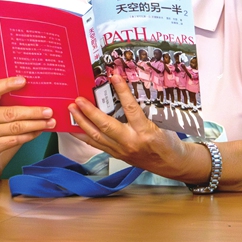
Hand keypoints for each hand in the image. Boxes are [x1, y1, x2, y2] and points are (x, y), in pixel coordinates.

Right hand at [0, 77, 55, 161]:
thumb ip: (2, 98)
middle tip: (48, 111)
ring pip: (16, 128)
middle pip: (10, 113)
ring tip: (49, 122)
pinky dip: (30, 135)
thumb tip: (30, 91)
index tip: (23, 81)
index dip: (7, 84)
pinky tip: (39, 131)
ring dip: (36, 125)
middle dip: (32, 112)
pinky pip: (16, 140)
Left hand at [69, 75, 209, 182]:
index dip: (122, 92)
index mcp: (145, 132)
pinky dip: (83, 135)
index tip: (114, 77)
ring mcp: (121, 150)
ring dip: (81, 122)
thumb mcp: (159, 123)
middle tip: (78, 99)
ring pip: (96, 136)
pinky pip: (96, 145)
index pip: (131, 108)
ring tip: (71, 110)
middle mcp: (131, 142)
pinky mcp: (116, 155)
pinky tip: (73, 128)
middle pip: (106, 126)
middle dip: (89, 112)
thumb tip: (125, 92)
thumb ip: (141, 112)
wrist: (170, 164)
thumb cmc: (166, 142)